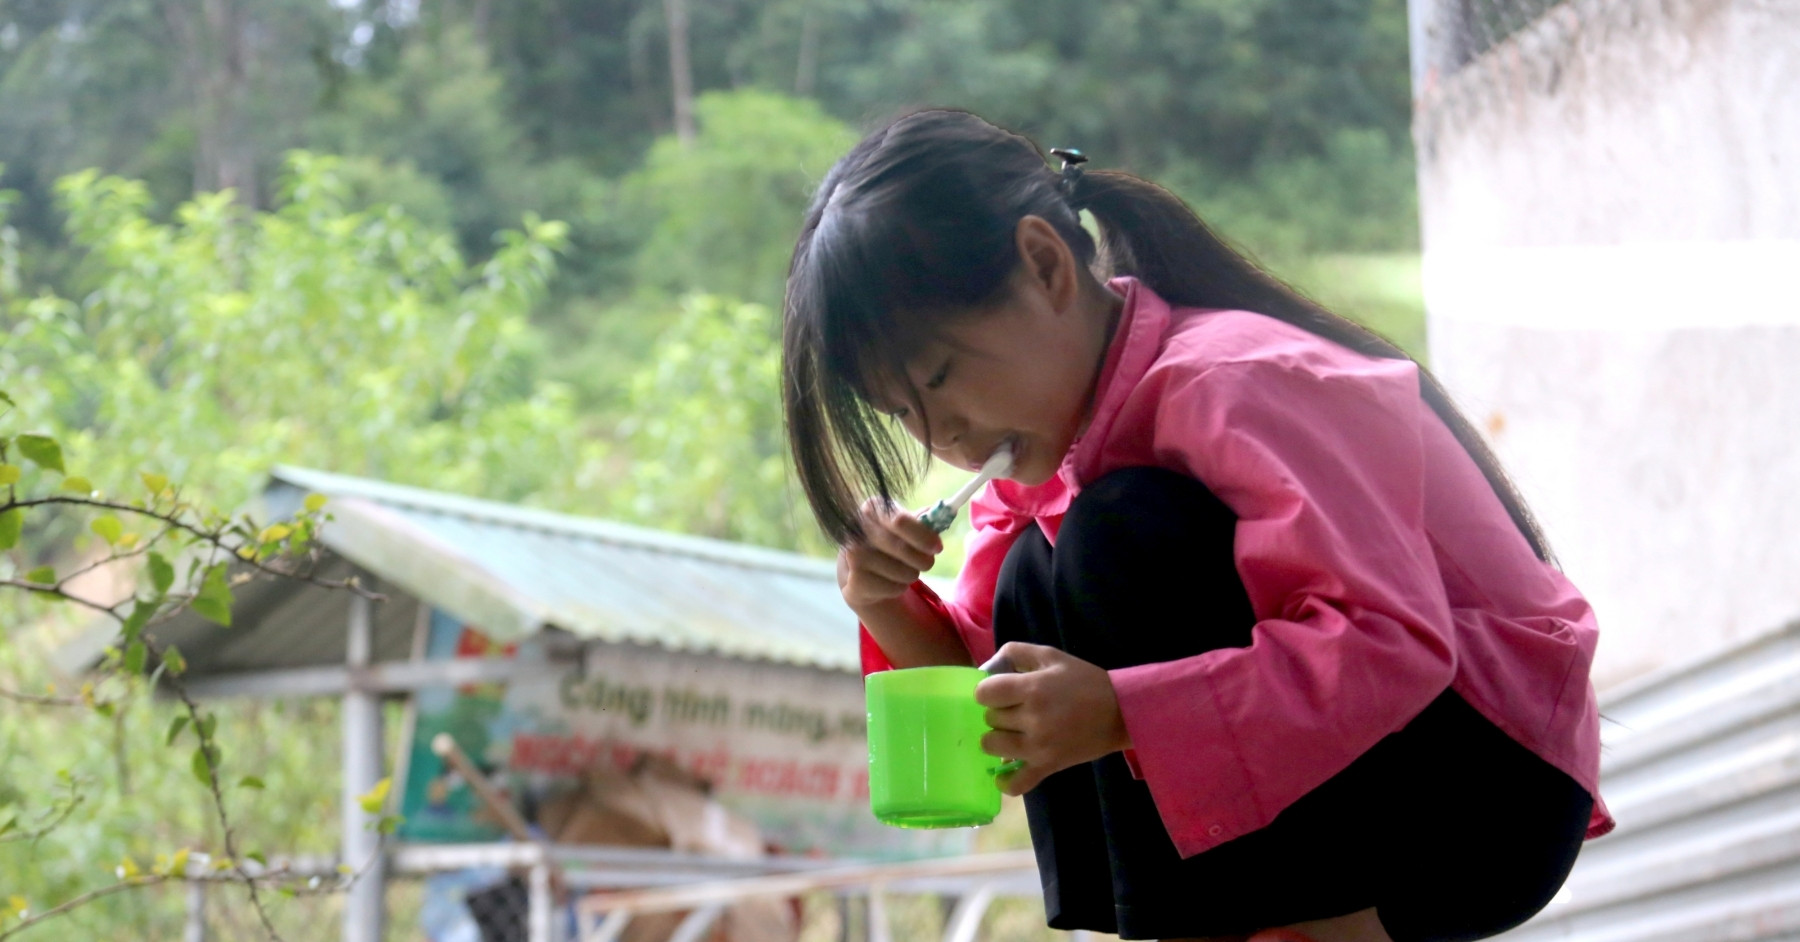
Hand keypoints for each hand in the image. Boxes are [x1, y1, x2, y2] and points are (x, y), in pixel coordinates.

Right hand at [837, 497, 941, 612]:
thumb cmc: (890, 542)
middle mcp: (858, 529)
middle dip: (924, 560)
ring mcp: (853, 556)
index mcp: (873, 508)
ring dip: (911, 574)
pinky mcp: (855, 581)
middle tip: (927, 563)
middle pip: (903, 549)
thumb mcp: (905, 526)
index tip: (937, 547)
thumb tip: (947, 510)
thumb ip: (924, 520)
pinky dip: (900, 588)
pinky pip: (895, 588)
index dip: (923, 536)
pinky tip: (888, 581)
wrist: (861, 571)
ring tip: (902, 570)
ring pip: (903, 572)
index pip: (900, 521)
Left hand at [975, 642, 1131, 795]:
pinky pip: (1015, 783)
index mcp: (1032, 688)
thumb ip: (1016, 653)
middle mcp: (1032, 718)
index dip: (988, 692)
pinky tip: (1007, 770)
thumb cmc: (1084, 681)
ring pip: (993, 746)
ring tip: (1013, 734)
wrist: (1120, 712)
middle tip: (1017, 711)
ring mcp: (1039, 746)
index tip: (1001, 693)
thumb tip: (986, 668)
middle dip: (999, 713)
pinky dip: (1006, 781)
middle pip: (990, 719)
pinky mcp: (1048, 767)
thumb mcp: (1051, 655)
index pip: (984, 693)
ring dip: (999, 739)